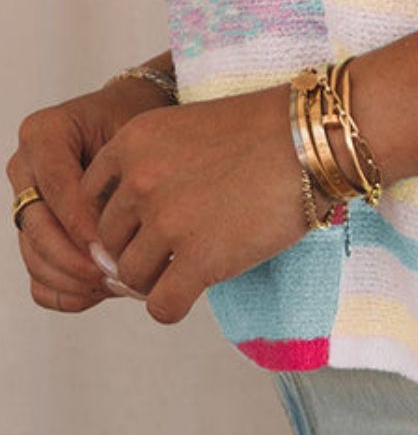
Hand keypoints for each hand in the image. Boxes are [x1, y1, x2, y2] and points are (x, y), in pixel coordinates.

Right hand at [7, 75, 179, 313]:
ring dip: (73, 280)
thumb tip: (120, 236)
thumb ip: (122, 174)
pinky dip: (66, 292)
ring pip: (34, 256)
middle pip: (37, 227)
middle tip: (116, 275)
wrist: (130, 117)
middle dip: (75, 259)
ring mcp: (25, 202)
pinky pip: (37, 276)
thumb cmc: (135, 119)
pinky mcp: (34, 233)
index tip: (110, 248)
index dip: (80, 223)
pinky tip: (101, 291)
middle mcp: (26, 168)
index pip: (55, 187)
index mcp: (44, 133)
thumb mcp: (134, 133)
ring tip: (117, 285)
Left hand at [77, 83, 307, 325]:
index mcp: (132, 142)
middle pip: (106, 241)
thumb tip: (132, 229)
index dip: (115, 219)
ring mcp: (169, 221)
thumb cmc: (262, 130)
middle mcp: (140, 181)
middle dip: (132, 252)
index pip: (88, 199)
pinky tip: (193, 292)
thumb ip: (150, 166)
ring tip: (184, 270)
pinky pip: (161, 305)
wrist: (313, 137)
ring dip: (153, 280)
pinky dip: (172, 306)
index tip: (141, 226)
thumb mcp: (187, 128)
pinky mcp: (200, 258)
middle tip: (165, 255)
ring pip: (130, 276)